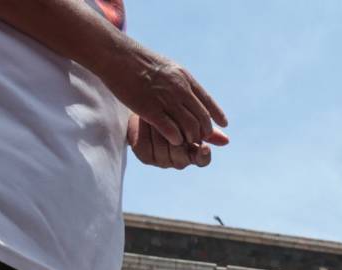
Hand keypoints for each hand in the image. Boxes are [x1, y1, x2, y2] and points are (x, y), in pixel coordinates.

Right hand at [101, 42, 226, 147]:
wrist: (118, 56)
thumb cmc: (140, 62)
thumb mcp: (168, 68)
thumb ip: (182, 83)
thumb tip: (192, 95)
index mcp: (185, 78)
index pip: (208, 102)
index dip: (217, 115)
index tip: (223, 125)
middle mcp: (179, 89)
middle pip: (202, 118)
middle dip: (204, 132)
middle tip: (200, 138)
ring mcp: (166, 99)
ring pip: (190, 127)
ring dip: (190, 138)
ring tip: (186, 141)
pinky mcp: (150, 109)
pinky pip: (171, 130)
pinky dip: (176, 139)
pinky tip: (174, 140)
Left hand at [128, 114, 222, 168]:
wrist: (145, 109)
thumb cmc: (173, 114)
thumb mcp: (190, 118)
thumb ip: (205, 128)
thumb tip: (226, 140)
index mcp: (192, 154)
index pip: (202, 160)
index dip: (203, 156)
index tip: (204, 147)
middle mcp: (178, 161)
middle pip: (181, 154)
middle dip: (178, 134)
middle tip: (174, 118)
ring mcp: (161, 160)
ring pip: (163, 148)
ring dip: (162, 129)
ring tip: (158, 113)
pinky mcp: (145, 156)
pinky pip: (147, 145)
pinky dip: (147, 131)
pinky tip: (146, 119)